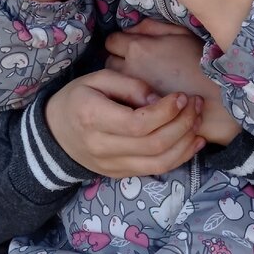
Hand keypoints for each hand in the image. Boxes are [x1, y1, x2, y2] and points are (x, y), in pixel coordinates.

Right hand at [44, 69, 205, 178]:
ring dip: (186, 143)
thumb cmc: (78, 99)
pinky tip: (193, 140)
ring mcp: (112, 165)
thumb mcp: (96, 79)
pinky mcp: (122, 174)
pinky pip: (156, 170)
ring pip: (159, 162)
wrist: (55, 134)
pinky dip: (180, 156)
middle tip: (196, 104)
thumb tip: (159, 99)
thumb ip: (128, 84)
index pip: (138, 123)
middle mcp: (102, 147)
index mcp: (93, 118)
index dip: (166, 112)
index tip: (182, 96)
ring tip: (197, 121)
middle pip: (153, 144)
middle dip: (183, 124)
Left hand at [104, 19, 240, 145]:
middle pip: (110, 64)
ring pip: (115, 88)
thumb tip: (134, 28)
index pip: (112, 41)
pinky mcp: (138, 115)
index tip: (133, 48)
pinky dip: (131, 103)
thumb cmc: (204, 64)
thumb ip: (154, 27)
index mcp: (138, 48)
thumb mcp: (182, 35)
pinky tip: (144, 102)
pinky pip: (124, 106)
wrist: (220, 100)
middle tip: (137, 67)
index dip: (122, 43)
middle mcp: (129, 71)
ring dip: (124, 86)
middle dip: (120, 64)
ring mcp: (131, 95)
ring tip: (141, 85)